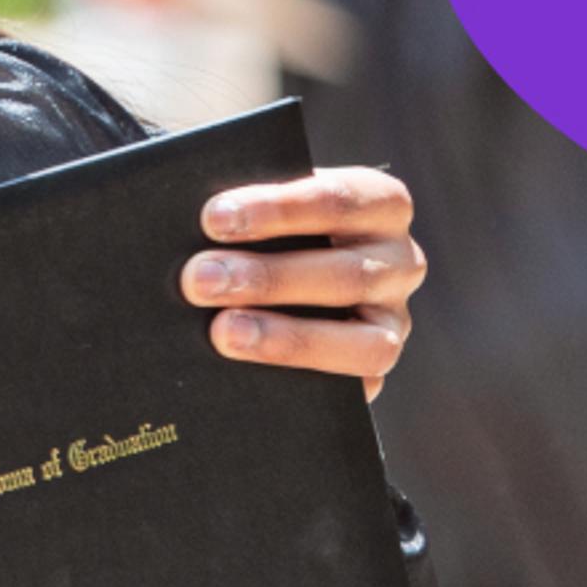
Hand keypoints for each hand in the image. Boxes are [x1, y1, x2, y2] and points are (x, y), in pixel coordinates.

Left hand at [184, 165, 423, 398]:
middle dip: (268, 279)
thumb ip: (240, 209)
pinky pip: (359, 386)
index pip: (340, 199)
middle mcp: (400, 261)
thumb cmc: (259, 226)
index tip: (214, 219)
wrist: (269, 274)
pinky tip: (256, 377)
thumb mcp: (260, 205)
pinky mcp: (377, 368)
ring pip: (364, 341)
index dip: (278, 209)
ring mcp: (394, 320)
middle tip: (200, 279)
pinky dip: (308, 381)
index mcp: (378, 204)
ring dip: (288, 338)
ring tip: (223, 332)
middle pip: (346, 274)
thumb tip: (187, 224)